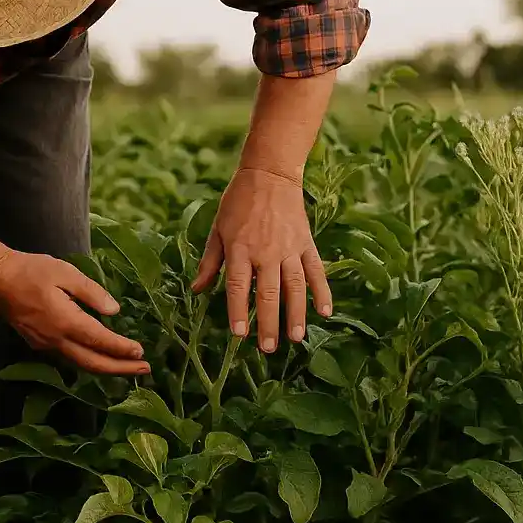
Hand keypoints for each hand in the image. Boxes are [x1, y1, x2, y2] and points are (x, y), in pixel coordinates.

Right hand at [0, 251, 149, 375]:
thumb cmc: (32, 271)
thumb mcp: (66, 273)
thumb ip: (92, 293)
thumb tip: (114, 311)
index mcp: (66, 322)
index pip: (101, 342)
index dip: (123, 350)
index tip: (141, 353)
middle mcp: (57, 340)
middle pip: (93, 364)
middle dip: (121, 369)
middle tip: (145, 370)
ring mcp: (46, 345)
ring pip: (81, 365)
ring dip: (106, 369)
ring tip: (127, 368)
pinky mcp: (39, 344)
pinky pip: (69, 358)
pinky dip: (89, 362)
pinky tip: (99, 357)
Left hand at [192, 166, 331, 351]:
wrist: (270, 174)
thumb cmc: (238, 202)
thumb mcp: (218, 229)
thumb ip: (210, 262)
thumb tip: (197, 290)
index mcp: (240, 248)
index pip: (238, 286)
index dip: (238, 311)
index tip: (239, 335)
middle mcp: (266, 251)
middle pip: (268, 293)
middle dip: (268, 323)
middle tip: (268, 349)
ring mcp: (289, 248)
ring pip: (295, 287)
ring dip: (297, 314)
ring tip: (296, 338)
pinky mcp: (306, 243)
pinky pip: (316, 271)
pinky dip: (323, 291)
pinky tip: (326, 312)